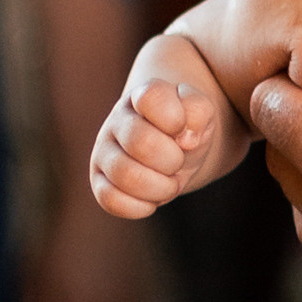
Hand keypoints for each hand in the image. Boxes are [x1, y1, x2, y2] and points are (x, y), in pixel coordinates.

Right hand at [89, 32, 233, 217]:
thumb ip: (198, 111)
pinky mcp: (99, 181)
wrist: (177, 150)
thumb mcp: (202, 114)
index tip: (183, 129)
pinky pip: (110, 200)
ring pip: (124, 175)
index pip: (151, 97)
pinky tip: (153, 199)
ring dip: (160, 187)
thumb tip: (185, 139)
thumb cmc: (188, 128)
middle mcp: (118, 120)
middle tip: (178, 162)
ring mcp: (104, 151)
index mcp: (143, 95)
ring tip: (170, 183)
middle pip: (140, 142)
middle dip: (172, 160)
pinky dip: (140, 206)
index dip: (175, 118)